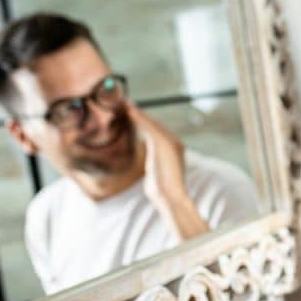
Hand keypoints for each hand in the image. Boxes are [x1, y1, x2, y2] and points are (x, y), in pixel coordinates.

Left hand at [125, 101, 207, 239]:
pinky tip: (129, 110)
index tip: (130, 115)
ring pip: (151, 123)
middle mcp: (175, 142)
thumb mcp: (157, 174)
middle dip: (140, 115)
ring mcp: (171, 141)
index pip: (157, 132)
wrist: (171, 197)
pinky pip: (149, 126)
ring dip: (137, 112)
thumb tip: (150, 167)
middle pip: (155, 124)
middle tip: (124, 104)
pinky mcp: (163, 143)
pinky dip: (139, 117)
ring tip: (125, 104)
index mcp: (174, 149)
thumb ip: (155, 164)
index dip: (143, 123)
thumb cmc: (163, 191)